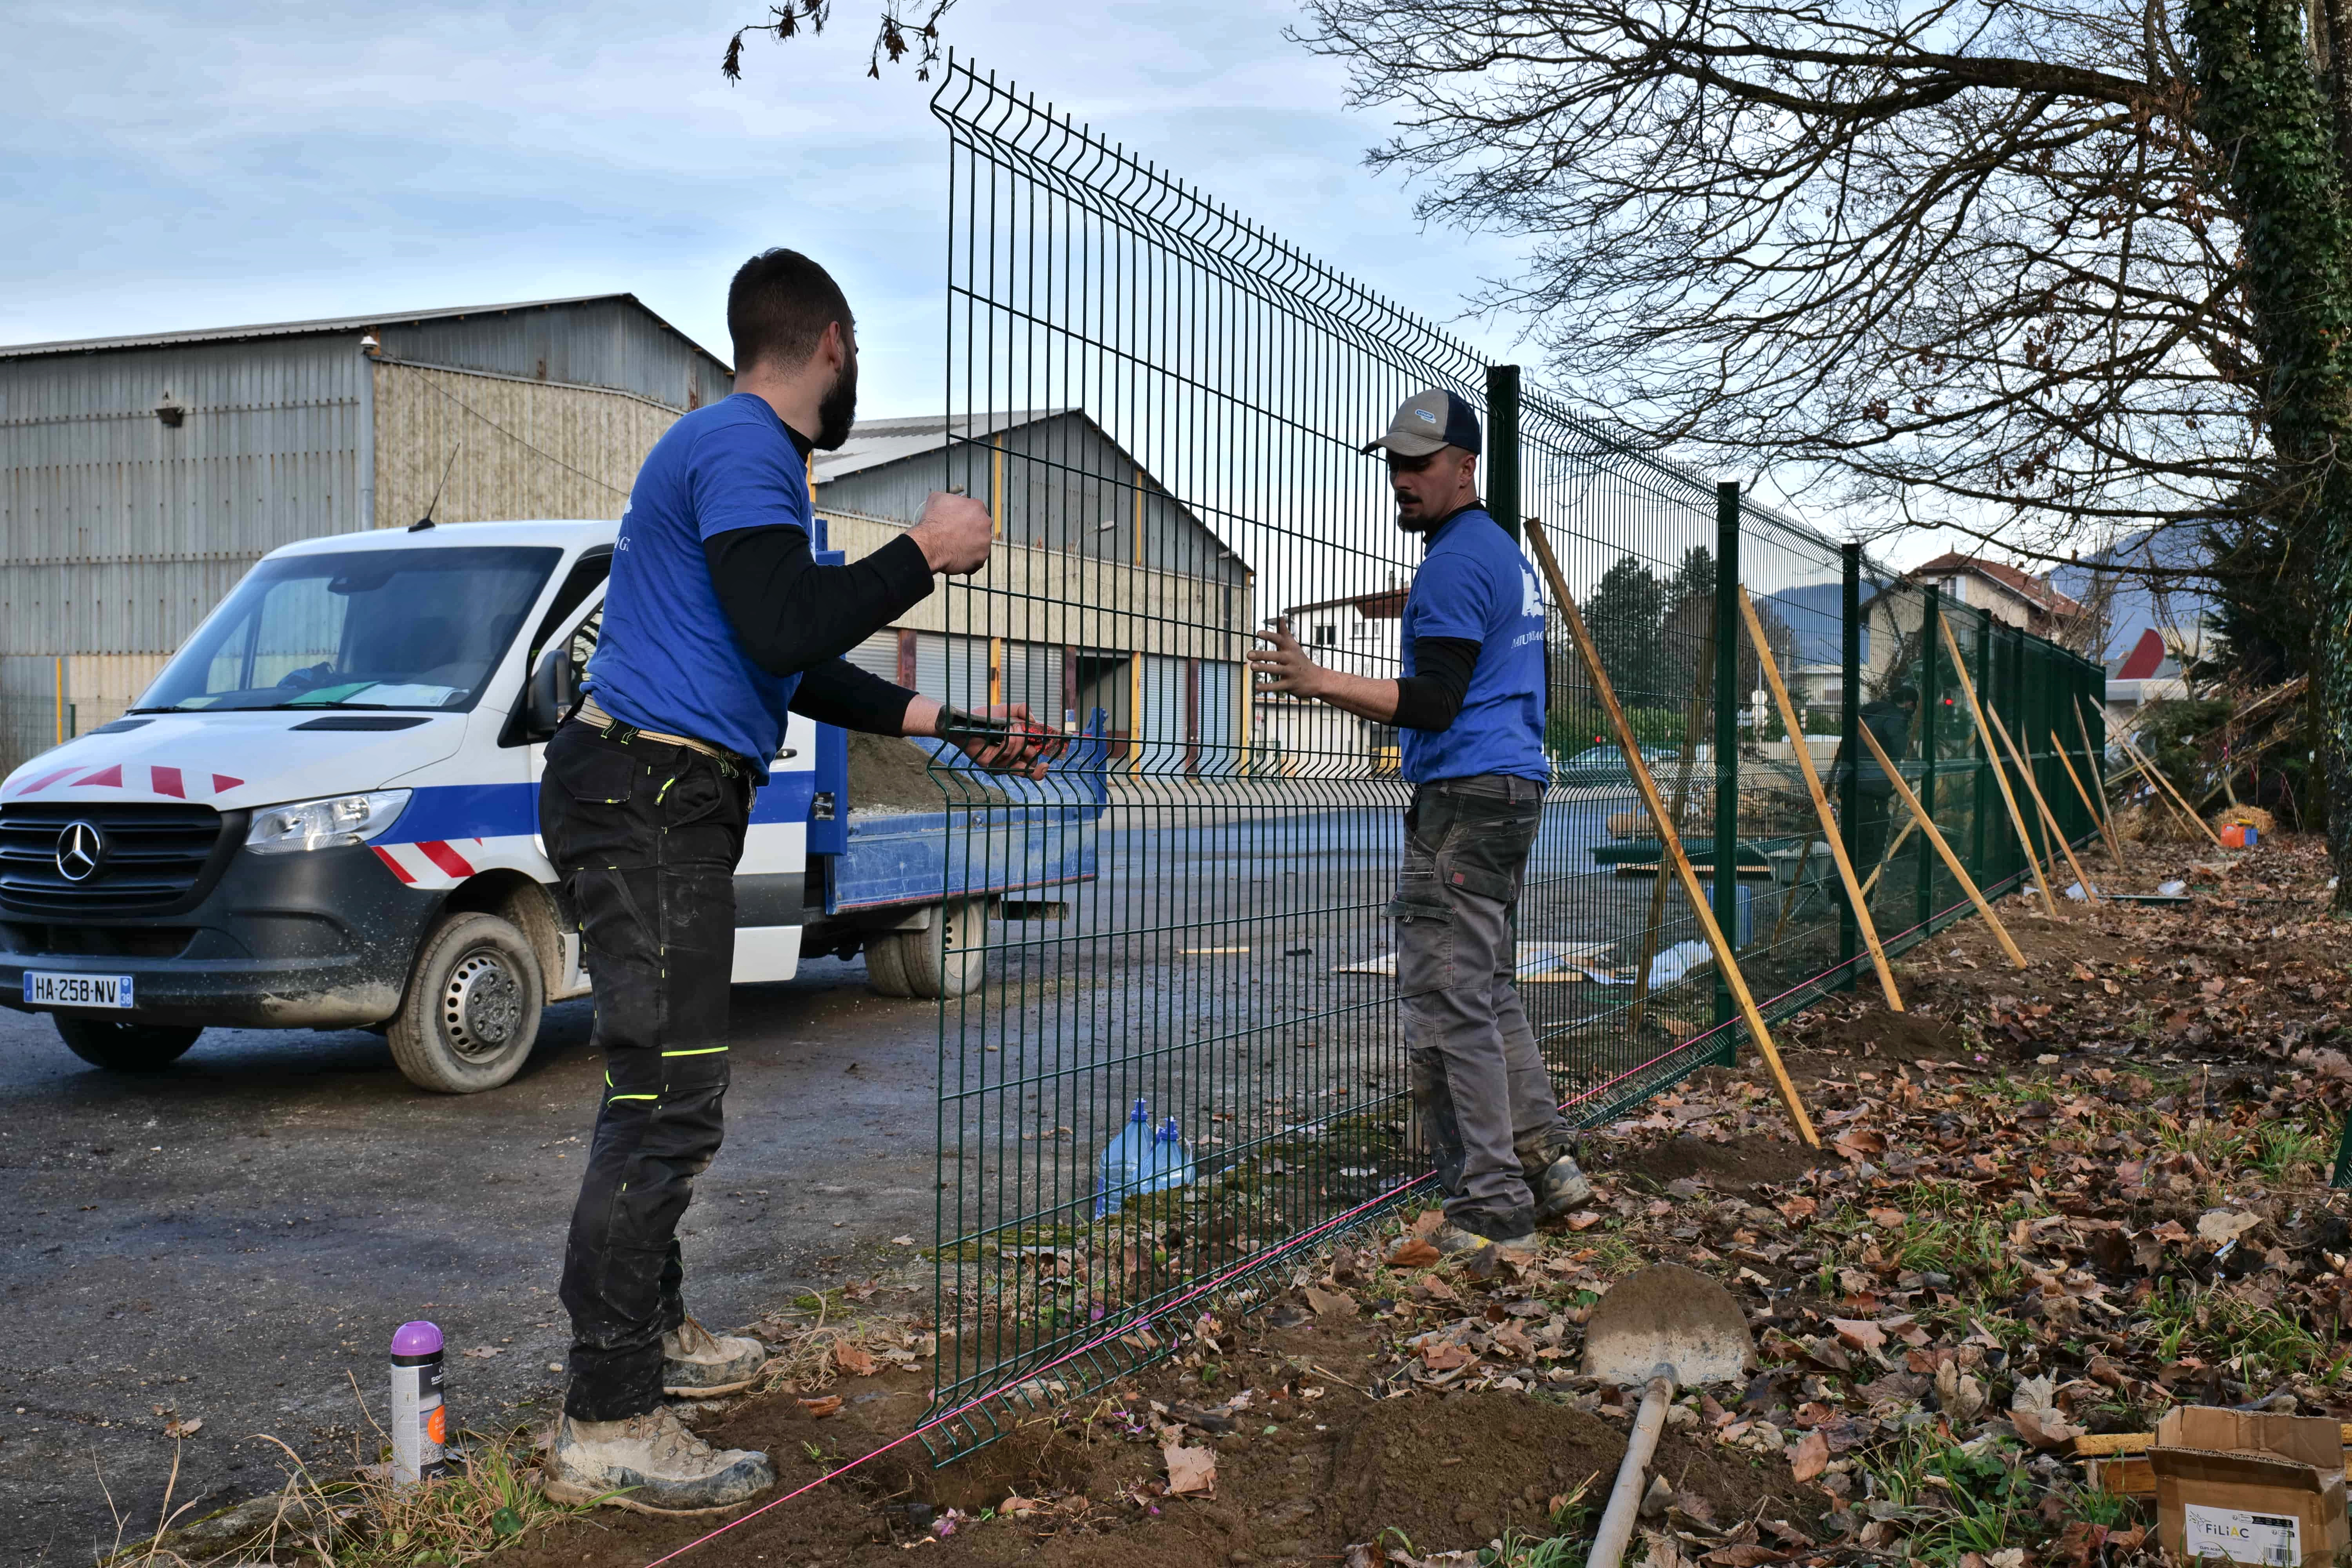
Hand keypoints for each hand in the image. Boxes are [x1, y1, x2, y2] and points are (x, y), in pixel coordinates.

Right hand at [910, 490, 993, 575]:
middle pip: (981, 527)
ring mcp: (985, 541)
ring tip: (956, 547)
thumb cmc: (932, 523)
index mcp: (976, 507)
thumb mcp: (937, 499)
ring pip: (980, 544)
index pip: (977, 511)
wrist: (929, 544)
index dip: (967, 518)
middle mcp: (985, 522)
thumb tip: (953, 498)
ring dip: (971, 546)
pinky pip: (978, 560)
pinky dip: (970, 560)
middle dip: (971, 531)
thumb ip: (951, 497)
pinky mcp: (981, 557)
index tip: (961, 522)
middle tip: (958, 536)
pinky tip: (958, 557)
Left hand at [938, 703, 1066, 780]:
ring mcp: (997, 764)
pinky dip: (1009, 741)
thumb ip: (1023, 710)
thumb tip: (1034, 720)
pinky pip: (1005, 754)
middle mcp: (1007, 763)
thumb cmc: (986, 717)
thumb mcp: (1008, 711)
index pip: (1030, 770)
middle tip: (1024, 734)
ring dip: (1018, 739)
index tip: (1046, 764)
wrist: (966, 719)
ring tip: (1012, 726)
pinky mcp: (987, 763)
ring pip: (1017, 757)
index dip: (1040, 770)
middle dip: (1031, 750)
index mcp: (1015, 754)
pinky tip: (1006, 731)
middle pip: (1028, 767)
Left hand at [1247, 619, 1326, 699]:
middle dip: (1262, 655)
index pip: (1279, 640)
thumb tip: (1280, 617)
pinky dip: (1267, 687)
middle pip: (1275, 656)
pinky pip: (1277, 685)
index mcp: (1291, 649)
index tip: (1258, 633)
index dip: (1269, 636)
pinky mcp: (1290, 684)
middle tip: (1249, 654)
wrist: (1317, 680)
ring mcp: (1291, 672)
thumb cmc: (1300, 660)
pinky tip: (1256, 687)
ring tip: (1252, 666)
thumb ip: (1285, 633)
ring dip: (1264, 668)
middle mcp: (1291, 659)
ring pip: (1276, 670)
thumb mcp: (1294, 646)